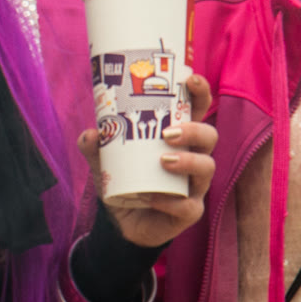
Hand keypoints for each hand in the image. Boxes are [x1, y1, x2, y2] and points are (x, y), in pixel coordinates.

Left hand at [81, 73, 216, 247]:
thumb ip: (96, 146)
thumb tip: (91, 134)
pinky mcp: (190, 211)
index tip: (191, 79)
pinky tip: (155, 198)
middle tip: (167, 133)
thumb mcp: (105, 160)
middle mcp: (194, 157)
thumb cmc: (124, 179)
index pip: (198, 109)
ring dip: (188, 161)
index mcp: (179, 137)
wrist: (122, 222)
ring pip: (206, 167)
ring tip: (163, 160)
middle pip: (209, 136)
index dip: (200, 93)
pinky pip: (189, 205)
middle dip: (194, 130)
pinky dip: (172, 201)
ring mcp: (194, 185)